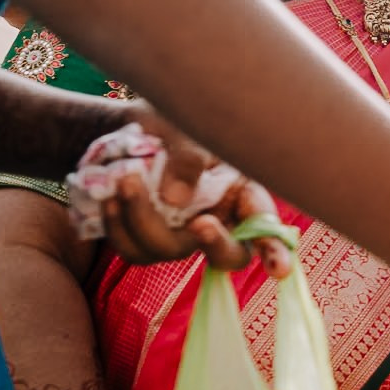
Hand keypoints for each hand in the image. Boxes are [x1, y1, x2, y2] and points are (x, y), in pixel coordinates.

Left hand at [97, 105, 295, 277]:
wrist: (129, 127)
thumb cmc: (173, 119)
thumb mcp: (186, 126)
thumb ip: (189, 158)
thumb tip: (175, 201)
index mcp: (241, 192)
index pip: (265, 223)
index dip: (276, 249)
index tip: (279, 270)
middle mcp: (218, 219)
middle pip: (229, 255)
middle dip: (216, 246)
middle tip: (202, 223)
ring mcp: (182, 234)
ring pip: (170, 251)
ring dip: (143, 220)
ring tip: (125, 180)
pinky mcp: (148, 240)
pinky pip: (135, 251)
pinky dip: (119, 227)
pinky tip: (110, 200)